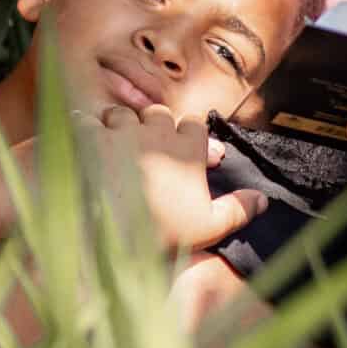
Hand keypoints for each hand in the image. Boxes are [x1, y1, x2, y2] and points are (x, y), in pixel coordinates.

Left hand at [82, 104, 267, 252]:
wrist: (111, 234)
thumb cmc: (163, 231)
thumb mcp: (208, 226)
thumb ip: (238, 209)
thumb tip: (264, 199)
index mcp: (187, 149)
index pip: (194, 125)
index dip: (188, 134)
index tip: (184, 147)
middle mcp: (157, 132)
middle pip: (159, 113)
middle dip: (154, 125)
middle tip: (148, 146)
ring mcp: (122, 131)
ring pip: (123, 113)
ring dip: (120, 125)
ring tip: (115, 143)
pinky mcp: (89, 136)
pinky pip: (86, 121)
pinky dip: (84, 128)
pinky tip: (82, 138)